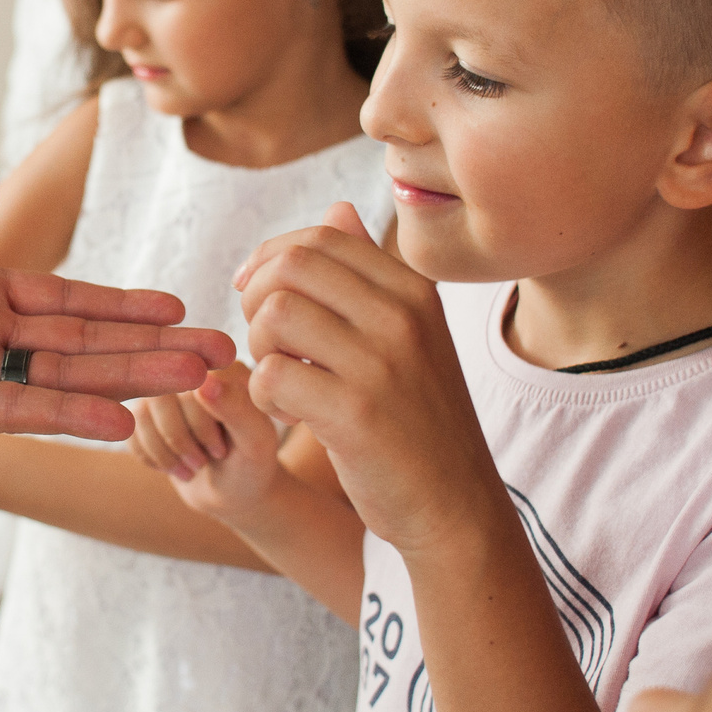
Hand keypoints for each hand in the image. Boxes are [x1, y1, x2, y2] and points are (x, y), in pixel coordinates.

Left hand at [0, 166, 234, 439]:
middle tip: (219, 350)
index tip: (177, 306)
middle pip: (78, 346)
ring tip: (198, 377)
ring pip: (62, 380)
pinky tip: (122, 421)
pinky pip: (13, 411)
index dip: (117, 306)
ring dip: (129, 381)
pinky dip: (68, 416)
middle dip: (148, 350)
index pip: (59, 305)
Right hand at [128, 362, 283, 525]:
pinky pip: (129, 428)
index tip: (220, 450)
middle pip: (161, 397)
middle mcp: (193, 372)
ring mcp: (167, 391)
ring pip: (140, 413)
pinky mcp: (148, 411)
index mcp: (225, 368)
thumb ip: (237, 409)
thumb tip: (205, 382)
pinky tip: (172, 465)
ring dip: (164, 452)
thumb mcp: (254, 442)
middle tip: (202, 463)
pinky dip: (150, 456)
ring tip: (189, 468)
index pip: (191, 382)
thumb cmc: (250, 466)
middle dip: (180, 441)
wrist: (231, 493)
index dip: (200, 424)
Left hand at [233, 202, 503, 555]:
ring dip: (257, 348)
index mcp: (413, 290)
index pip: (322, 236)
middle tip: (267, 342)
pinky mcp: (356, 414)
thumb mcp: (410, 335)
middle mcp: (402, 316)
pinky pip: (270, 375)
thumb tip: (337, 208)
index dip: (272, 258)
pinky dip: (262, 395)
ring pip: (273, 315)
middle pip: (290, 267)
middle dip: (256, 299)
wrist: (455, 503)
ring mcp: (381, 364)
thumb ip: (369, 272)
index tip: (256, 293)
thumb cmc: (418, 418)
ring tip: (280, 376)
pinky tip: (288, 413)